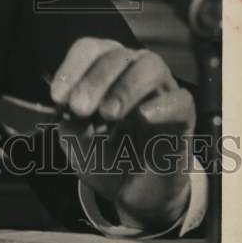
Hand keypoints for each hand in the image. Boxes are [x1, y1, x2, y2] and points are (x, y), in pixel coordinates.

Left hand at [50, 38, 195, 229]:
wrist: (133, 193)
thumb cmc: (104, 155)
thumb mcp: (78, 144)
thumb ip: (71, 127)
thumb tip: (68, 116)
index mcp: (103, 69)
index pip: (89, 49)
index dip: (71, 68)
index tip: (57, 97)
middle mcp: (132, 69)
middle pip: (117, 55)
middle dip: (95, 80)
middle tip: (79, 108)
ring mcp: (160, 89)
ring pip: (151, 65)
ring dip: (126, 87)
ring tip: (108, 113)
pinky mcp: (184, 116)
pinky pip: (180, 100)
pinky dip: (161, 105)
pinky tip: (142, 117)